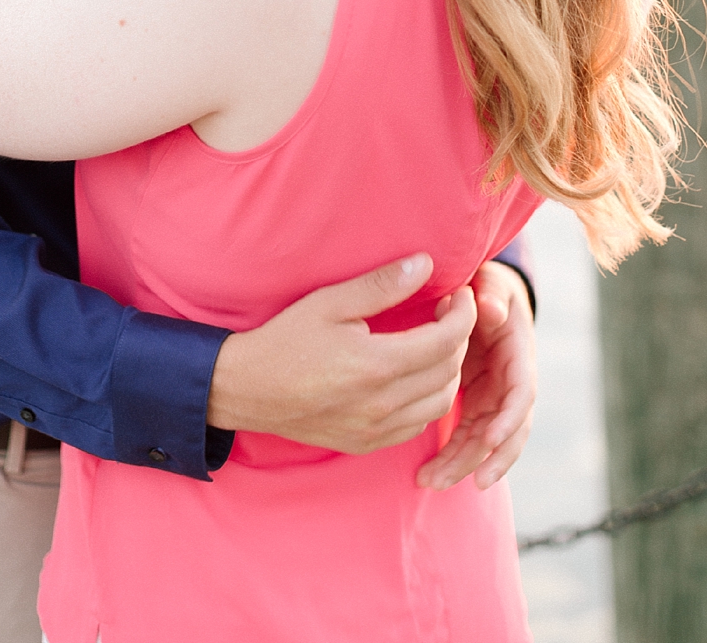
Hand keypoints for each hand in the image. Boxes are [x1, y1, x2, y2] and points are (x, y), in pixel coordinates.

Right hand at [207, 254, 477, 453]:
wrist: (242, 390)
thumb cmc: (284, 340)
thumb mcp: (330, 302)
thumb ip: (381, 285)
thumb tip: (426, 264)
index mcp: (376, 366)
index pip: (448, 339)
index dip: (464, 312)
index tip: (458, 293)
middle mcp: (381, 404)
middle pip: (450, 369)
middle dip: (460, 336)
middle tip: (447, 312)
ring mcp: (374, 429)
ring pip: (441, 401)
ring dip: (449, 370)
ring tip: (435, 342)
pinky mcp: (365, 443)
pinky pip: (418, 425)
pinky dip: (428, 398)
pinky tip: (415, 375)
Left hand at [416, 261, 536, 490]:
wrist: (481, 295)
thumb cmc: (485, 287)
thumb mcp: (492, 284)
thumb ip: (491, 294)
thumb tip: (489, 309)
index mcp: (519, 353)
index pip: (522, 391)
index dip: (509, 418)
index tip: (490, 438)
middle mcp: (512, 381)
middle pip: (507, 428)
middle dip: (486, 457)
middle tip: (461, 480)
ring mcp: (495, 396)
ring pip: (486, 441)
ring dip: (464, 464)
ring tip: (432, 483)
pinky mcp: (476, 404)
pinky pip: (468, 437)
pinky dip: (453, 456)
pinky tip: (430, 475)